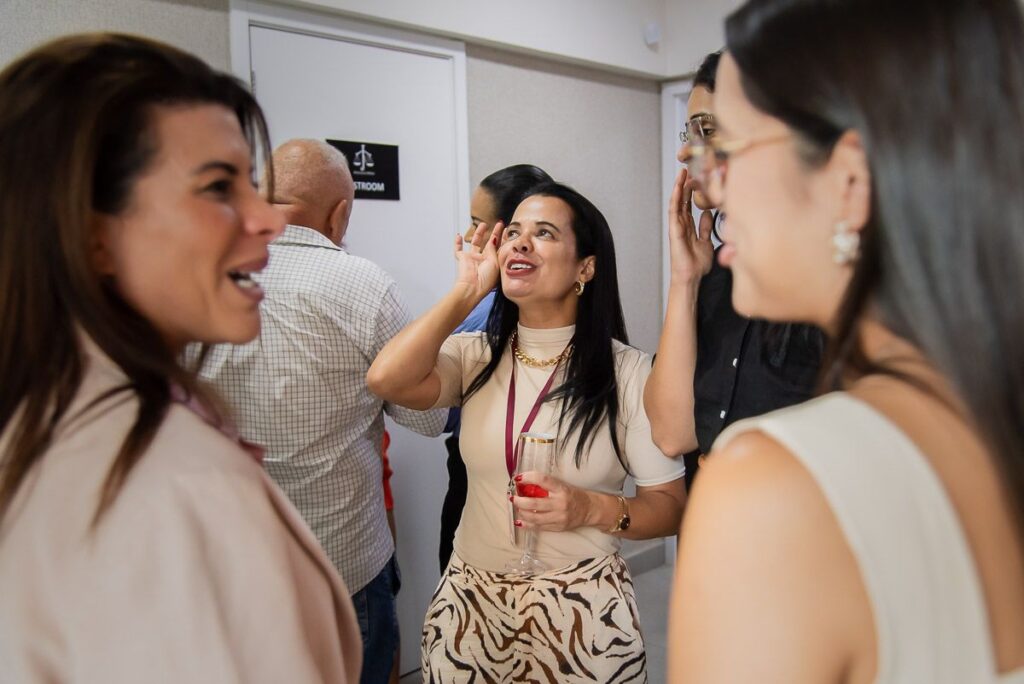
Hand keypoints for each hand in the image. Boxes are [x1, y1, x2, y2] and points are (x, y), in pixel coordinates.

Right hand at [454, 221, 502, 297]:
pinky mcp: (463, 259)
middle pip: (489, 243)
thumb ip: (493, 249)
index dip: (503, 238)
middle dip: (494, 233)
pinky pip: (458, 250)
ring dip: (479, 234)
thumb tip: (494, 239)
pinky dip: (457, 243)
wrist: (472, 287)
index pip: (499, 247)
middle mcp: (484, 260)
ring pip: (476, 243)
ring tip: (483, 224)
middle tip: (499, 224)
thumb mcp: (494, 262)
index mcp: (494, 263)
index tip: (506, 229)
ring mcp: (473, 259)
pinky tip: (458, 236)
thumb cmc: (486, 279)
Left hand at [511, 471, 593, 531]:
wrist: (589, 510)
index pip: (542, 480)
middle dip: (519, 501)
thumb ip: (546, 486)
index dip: (528, 478)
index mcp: (561, 489)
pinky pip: (538, 527)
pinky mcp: (557, 527)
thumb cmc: (573, 495)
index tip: (518, 478)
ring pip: (534, 517)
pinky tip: (520, 521)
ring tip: (517, 508)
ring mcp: (559, 517)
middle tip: (513, 497)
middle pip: (534, 503)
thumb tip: (523, 484)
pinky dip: (527, 524)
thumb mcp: (562, 486)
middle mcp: (560, 503)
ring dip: (521, 513)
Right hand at [668, 166, 714, 285]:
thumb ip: (705, 227)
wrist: (691, 277)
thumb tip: (708, 213)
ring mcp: (676, 226)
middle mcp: (681, 224)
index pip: (689, 203)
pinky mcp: (674, 230)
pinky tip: (678, 187)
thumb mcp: (707, 241)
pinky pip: (674, 211)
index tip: (697, 176)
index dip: (692, 190)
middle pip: (682, 199)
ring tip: (682, 171)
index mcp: (689, 226)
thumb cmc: (697, 264)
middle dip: (685, 184)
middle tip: (690, 167)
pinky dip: (676, 198)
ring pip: (677, 201)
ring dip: (679, 186)